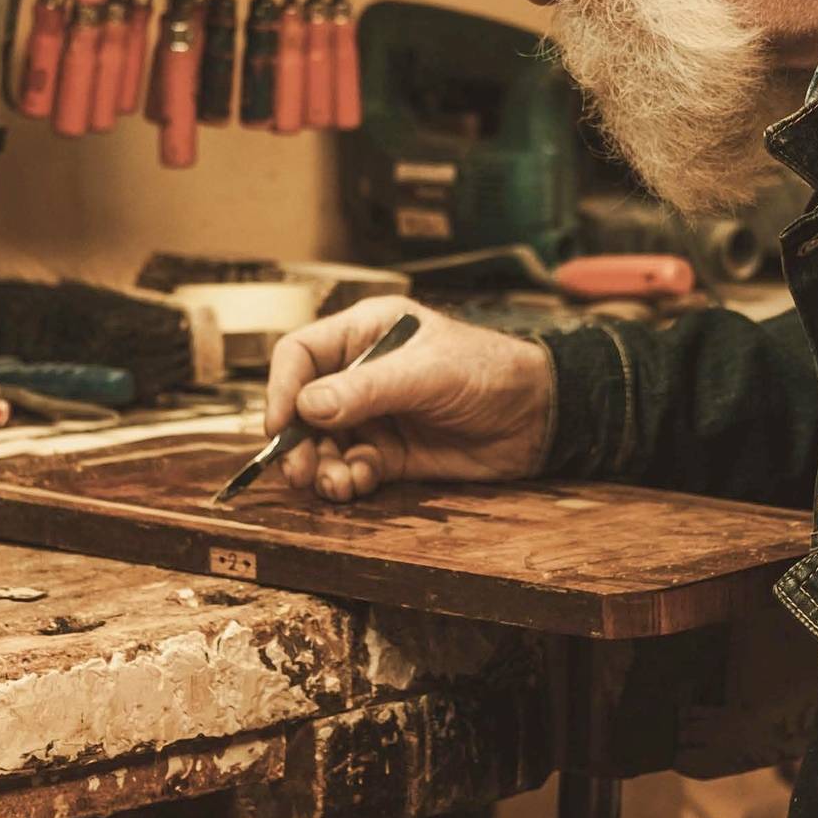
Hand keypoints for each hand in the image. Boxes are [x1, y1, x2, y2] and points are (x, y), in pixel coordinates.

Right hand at [262, 295, 552, 503]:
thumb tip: (308, 407)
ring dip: (321, 466)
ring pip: (322, 444)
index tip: (279, 424)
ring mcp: (374, 415)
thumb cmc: (489, 372)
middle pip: (302, 406)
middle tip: (299, 470)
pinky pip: (351, 468)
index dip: (281, 388)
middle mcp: (361, 373)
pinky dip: (347, 480)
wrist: (538, 417)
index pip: (300, 354)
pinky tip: (358, 484)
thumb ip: (367, 389)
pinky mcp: (390, 453)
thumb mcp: (427, 372)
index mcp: (364, 332)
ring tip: (336, 484)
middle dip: (297, 440)